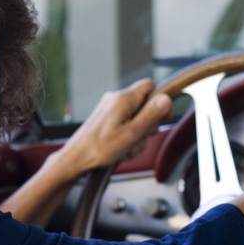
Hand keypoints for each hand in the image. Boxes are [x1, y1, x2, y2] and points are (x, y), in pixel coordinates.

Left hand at [48, 79, 172, 183]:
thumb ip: (150, 115)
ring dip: (137, 136)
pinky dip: (127, 138)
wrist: (77, 158)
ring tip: (127, 147)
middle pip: (144, 106)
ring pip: (135, 119)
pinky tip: (121, 149)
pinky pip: (125, 125)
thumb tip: (166, 99)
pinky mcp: (105, 120)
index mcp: (123, 99)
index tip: (162, 117)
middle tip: (139, 138)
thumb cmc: (99, 148)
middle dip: (147, 125)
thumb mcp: (132, 133)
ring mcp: (109, 110)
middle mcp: (115, 100)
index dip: (161, 101)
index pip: (150, 86)